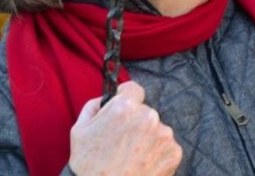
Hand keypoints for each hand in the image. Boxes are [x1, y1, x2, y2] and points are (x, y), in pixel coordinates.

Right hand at [68, 81, 182, 175]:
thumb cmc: (88, 165)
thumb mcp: (80, 130)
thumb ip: (95, 105)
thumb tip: (108, 96)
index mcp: (125, 107)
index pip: (134, 89)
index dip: (126, 98)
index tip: (124, 109)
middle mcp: (148, 117)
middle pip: (145, 112)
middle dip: (136, 123)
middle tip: (123, 143)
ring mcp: (164, 135)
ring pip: (157, 129)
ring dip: (148, 139)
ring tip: (132, 157)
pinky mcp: (174, 153)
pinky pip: (166, 147)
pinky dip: (157, 154)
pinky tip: (142, 165)